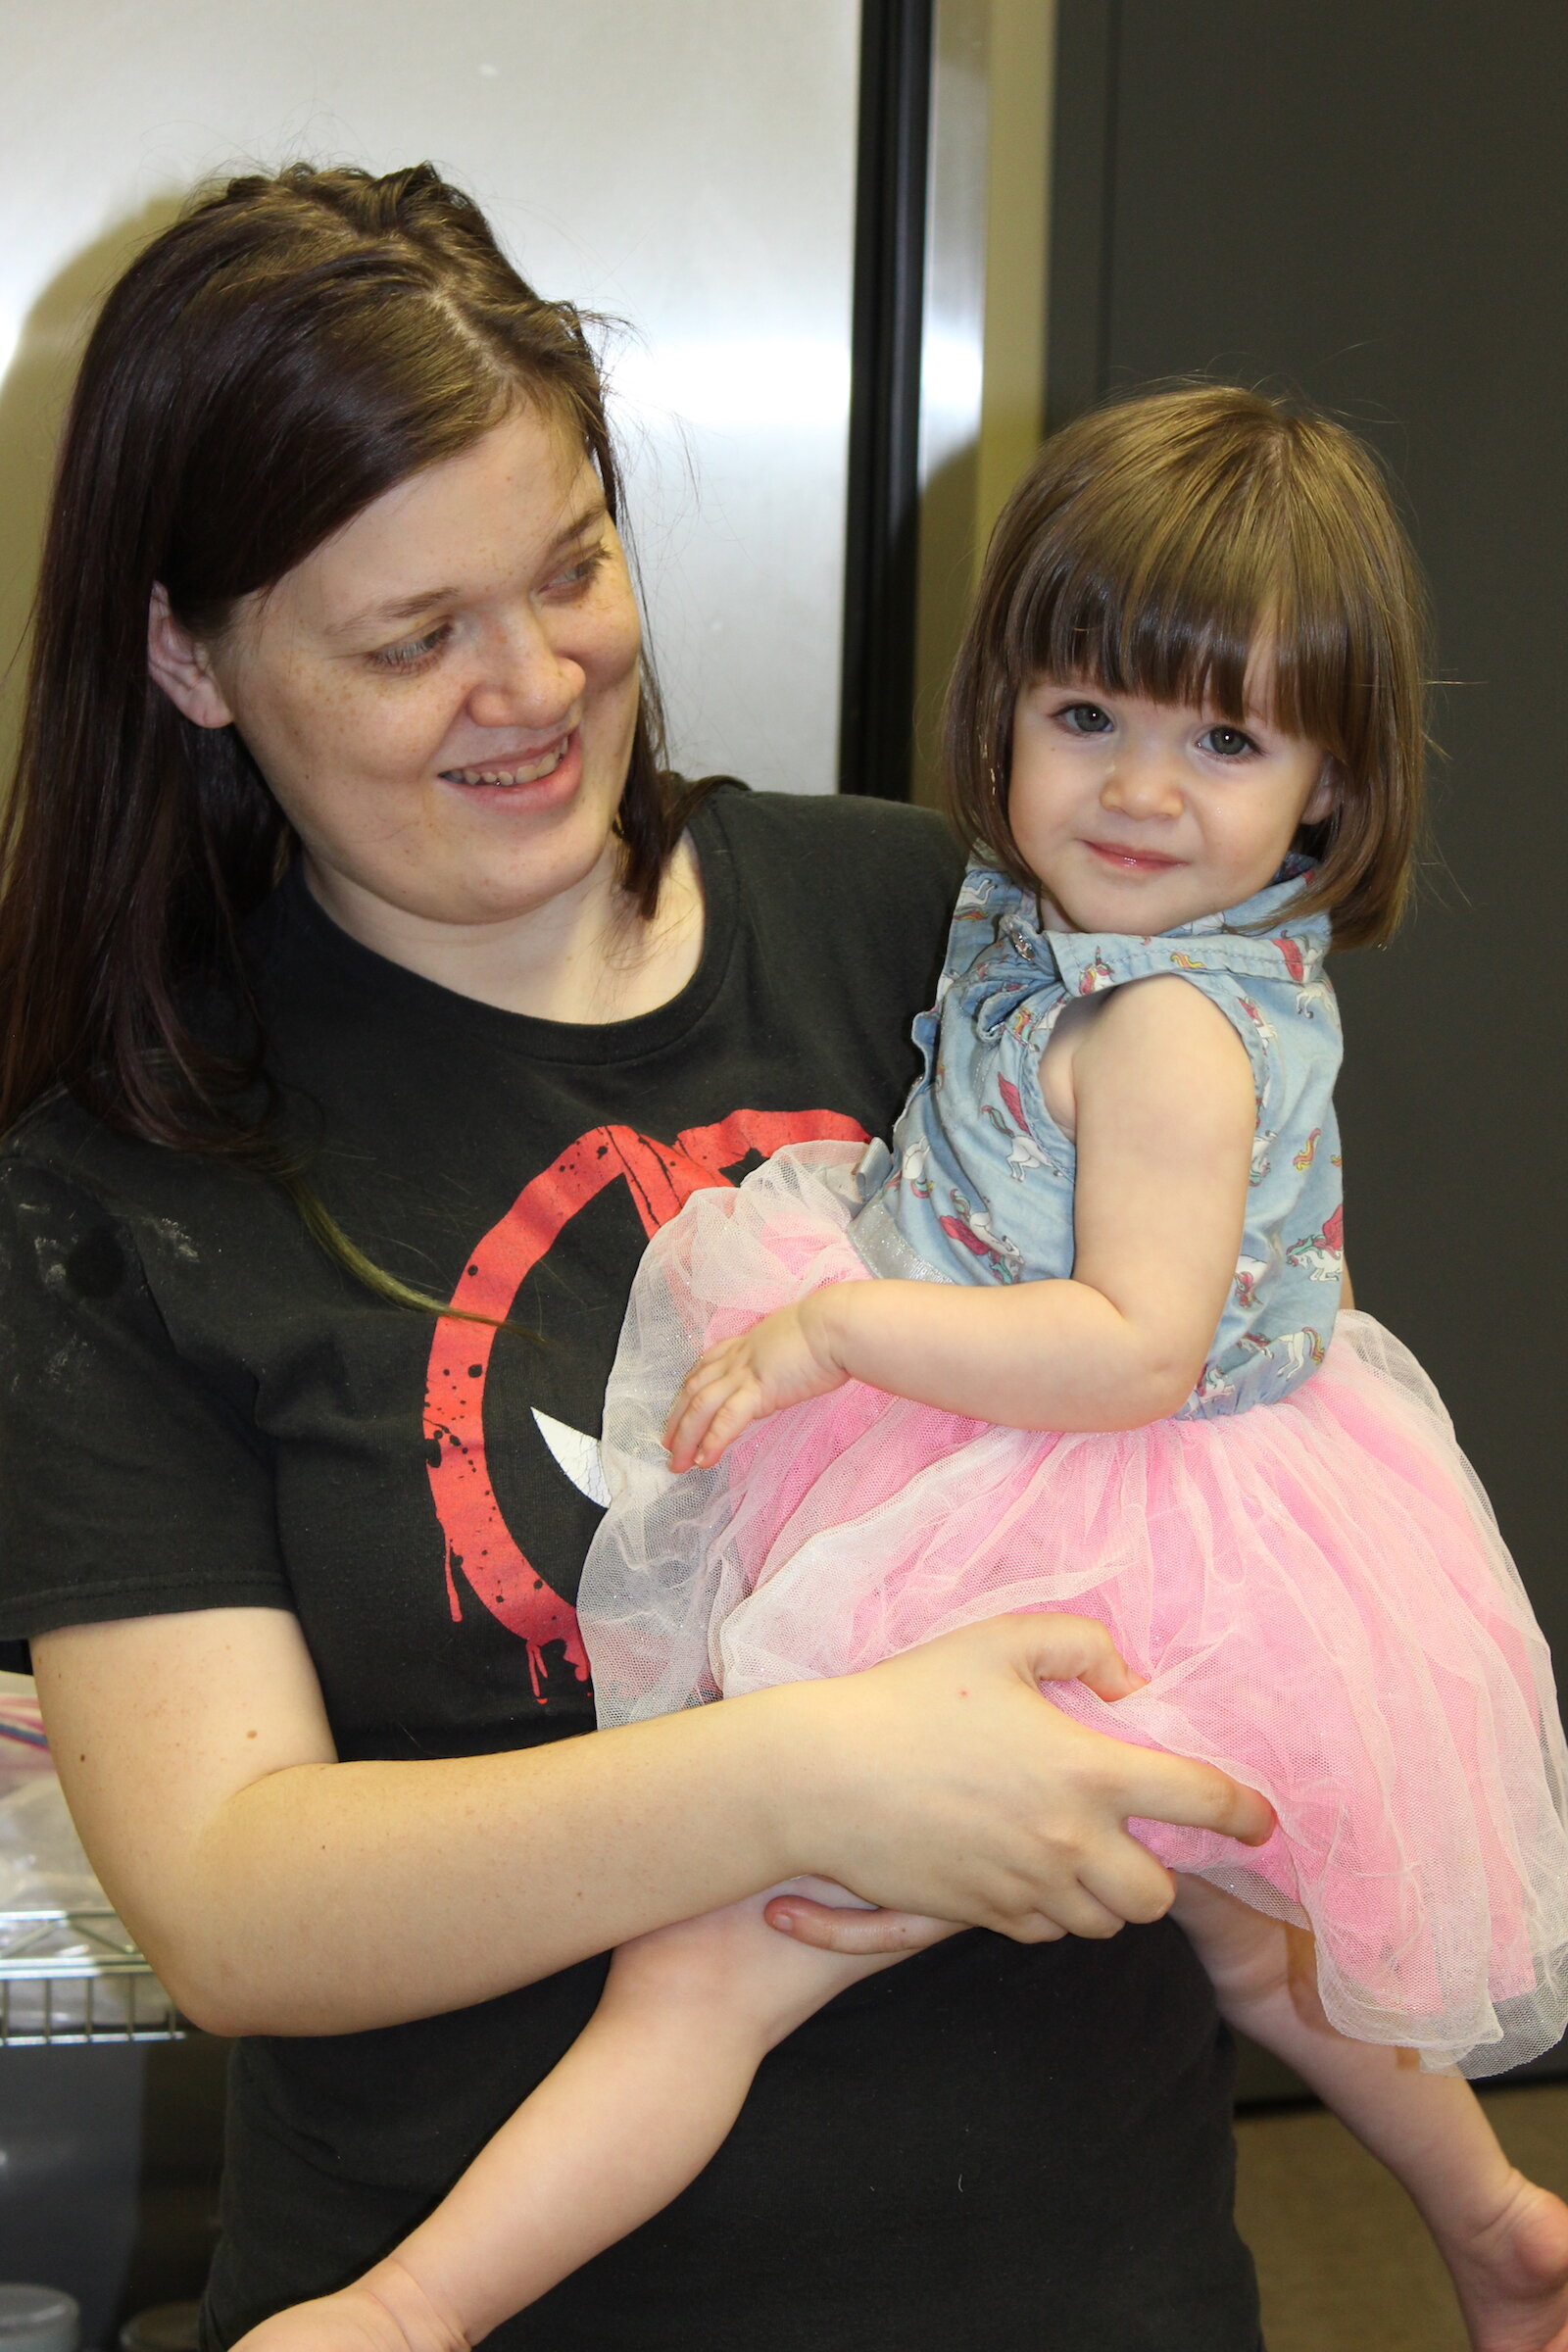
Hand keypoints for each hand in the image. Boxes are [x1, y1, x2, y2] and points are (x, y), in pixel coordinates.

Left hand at [663, 1291, 847, 1469]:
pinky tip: (704, 1460)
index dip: (687, 1391)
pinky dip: (713, 1440)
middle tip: (668, 1446)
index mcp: (746, 1344)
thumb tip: (781, 1371)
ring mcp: (746, 1373)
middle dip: (677, 1420)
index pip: (705, 1367)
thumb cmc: (828, 1331)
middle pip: (694, 1389)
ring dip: (686, 1438)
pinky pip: (728, 1419)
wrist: (837, 1325)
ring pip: (701, 1406)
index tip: (678, 1410)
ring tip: (679, 1463)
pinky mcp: (760, 1389)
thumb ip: (777, 1358)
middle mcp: (738, 1357)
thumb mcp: (792, 1342)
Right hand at [767, 1613, 1273, 1945]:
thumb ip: (1083, 1644)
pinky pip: (1046, 1932)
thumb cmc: (909, 1697)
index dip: (1245, 1812)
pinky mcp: (982, 1917)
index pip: (1201, 1802)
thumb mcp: (1000, 1640)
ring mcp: (1025, 1890)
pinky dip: (1053, 1910)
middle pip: (1159, 1896)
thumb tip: (1131, 1683)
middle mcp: (1068, 1846)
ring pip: (1104, 1923)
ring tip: (1078, 1849)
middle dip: (1162, 1870)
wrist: (820, 1777)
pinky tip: (1026, 1865)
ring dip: (1106, 1894)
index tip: (1260, 1818)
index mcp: (1087, 1773)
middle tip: (1135, 1834)